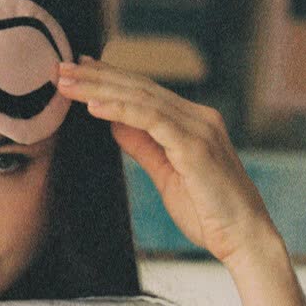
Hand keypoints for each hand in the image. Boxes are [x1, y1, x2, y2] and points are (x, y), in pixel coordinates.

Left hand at [56, 57, 282, 266]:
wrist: (244, 238)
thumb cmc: (209, 213)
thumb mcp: (166, 175)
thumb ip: (144, 147)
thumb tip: (116, 124)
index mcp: (192, 123)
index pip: (144, 93)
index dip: (110, 79)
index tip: (79, 70)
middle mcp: (198, 118)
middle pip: (140, 88)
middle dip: (97, 76)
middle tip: (61, 67)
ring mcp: (199, 128)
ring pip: (141, 98)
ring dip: (100, 88)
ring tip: (67, 83)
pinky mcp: (195, 146)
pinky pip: (152, 119)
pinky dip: (120, 109)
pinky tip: (93, 105)